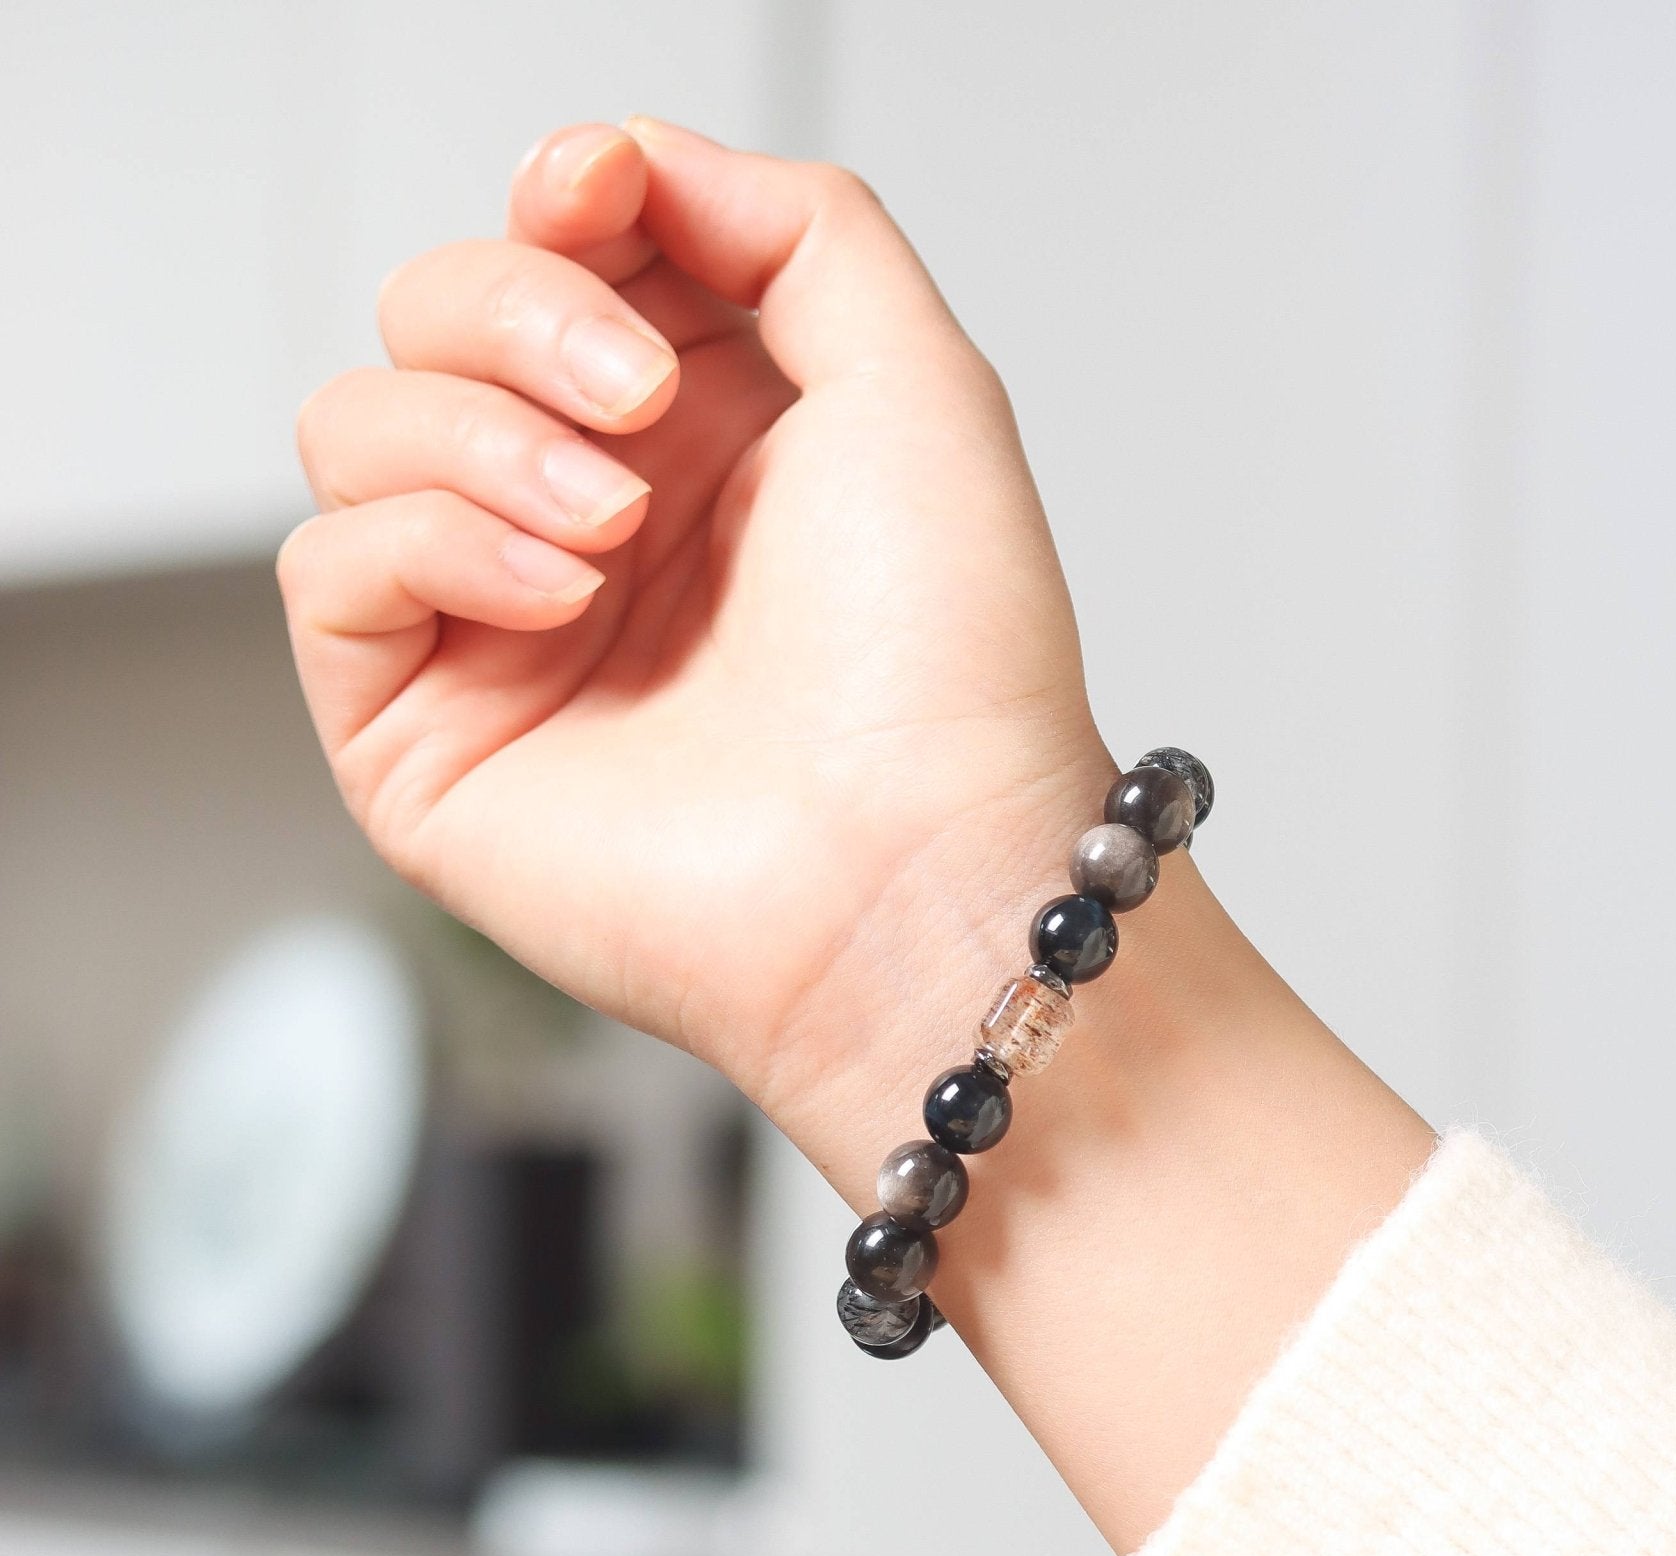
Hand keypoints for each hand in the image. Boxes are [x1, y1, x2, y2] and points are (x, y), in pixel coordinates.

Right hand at [285, 118, 1432, 1552]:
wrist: (920, 875)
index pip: (562, 260)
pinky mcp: (428, 733)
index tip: (600, 198)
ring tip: (612, 529)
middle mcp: (599, 525)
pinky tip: (557, 591)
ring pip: (359, 425)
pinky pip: (331, 565)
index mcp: (709, 441)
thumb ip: (797, 226)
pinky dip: (429, 542)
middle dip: (522, 313)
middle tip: (635, 403)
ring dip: (480, 437)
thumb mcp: (918, 380)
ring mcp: (506, 630)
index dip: (562, 206)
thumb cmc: (948, 668)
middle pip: (436, 317)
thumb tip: (641, 165)